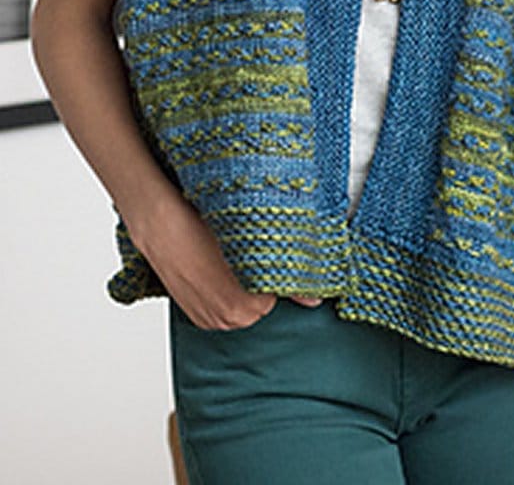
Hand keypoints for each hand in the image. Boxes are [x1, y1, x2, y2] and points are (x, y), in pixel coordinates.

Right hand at [127, 190, 321, 329]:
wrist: (161, 226)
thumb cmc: (204, 229)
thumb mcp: (254, 244)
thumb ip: (290, 279)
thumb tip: (317, 301)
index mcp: (247, 308)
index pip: (278, 295)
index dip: (277, 271)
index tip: (270, 252)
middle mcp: (228, 321)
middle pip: (261, 303)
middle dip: (260, 281)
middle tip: (249, 250)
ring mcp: (209, 320)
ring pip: (241, 305)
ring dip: (241, 287)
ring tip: (231, 257)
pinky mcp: (195, 315)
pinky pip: (221, 306)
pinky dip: (223, 291)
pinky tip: (216, 267)